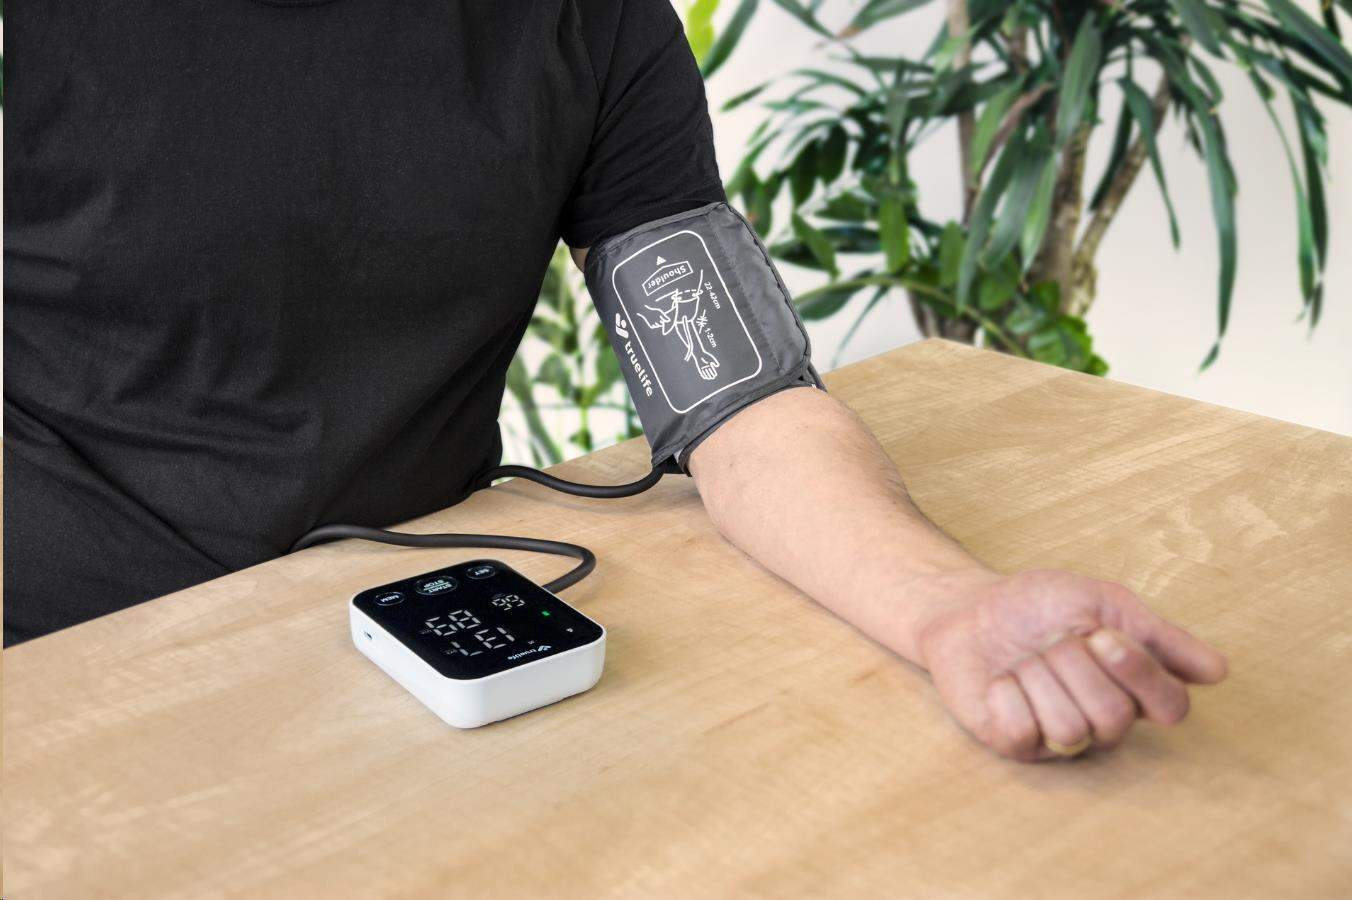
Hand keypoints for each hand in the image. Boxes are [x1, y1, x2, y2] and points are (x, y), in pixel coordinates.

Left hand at [915, 569, 1227, 760]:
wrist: (970, 606)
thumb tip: (1220, 672)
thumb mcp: (1103, 602)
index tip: (1100, 634)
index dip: (1137, 672)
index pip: (1171, 706)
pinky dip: (1005, 694)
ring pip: (1069, 728)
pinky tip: (1000, 682)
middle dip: (1073, 666)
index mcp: (1136, 687)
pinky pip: (1023, 730)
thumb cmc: (1040, 604)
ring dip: (1037, 678)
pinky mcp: (1016, 745)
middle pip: (1115, 717)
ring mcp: (1061, 738)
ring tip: (1025, 662)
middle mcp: (1105, 721)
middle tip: (1051, 644)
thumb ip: (1158, 635)